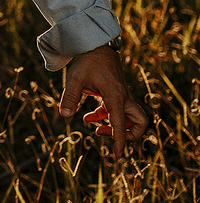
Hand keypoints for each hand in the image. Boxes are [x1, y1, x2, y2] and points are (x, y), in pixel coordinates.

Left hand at [59, 45, 148, 159]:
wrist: (95, 45)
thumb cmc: (86, 61)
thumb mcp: (75, 79)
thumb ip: (70, 97)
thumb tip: (64, 116)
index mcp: (116, 96)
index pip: (121, 124)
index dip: (120, 142)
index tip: (117, 156)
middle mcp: (123, 97)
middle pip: (139, 123)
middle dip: (128, 134)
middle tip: (106, 133)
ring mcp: (122, 95)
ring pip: (131, 118)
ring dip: (116, 125)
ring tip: (96, 128)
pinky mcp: (117, 93)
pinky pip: (117, 111)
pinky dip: (106, 116)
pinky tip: (88, 117)